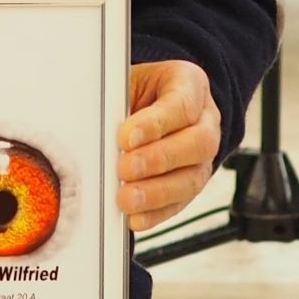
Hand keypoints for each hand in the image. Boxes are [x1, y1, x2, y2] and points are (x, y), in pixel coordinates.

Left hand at [116, 59, 221, 232]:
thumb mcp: (127, 81)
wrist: (150, 103)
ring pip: (192, 178)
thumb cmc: (137, 91)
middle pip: (197, 144)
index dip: (155, 124)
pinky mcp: (191, 184)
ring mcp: (202, 156)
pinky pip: (180, 204)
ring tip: (126, 199)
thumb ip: (117, 100)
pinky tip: (136, 218)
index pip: (182, 105)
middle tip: (125, 168)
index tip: (125, 137)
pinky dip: (156, 214)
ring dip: (157, 193)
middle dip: (158, 160)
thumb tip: (93, 126)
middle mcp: (205, 121)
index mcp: (190, 85)